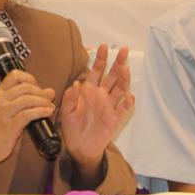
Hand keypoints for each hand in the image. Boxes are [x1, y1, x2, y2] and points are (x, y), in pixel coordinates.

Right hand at [0, 70, 55, 172]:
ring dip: (43, 102)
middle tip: (48, 100)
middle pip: (25, 87)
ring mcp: (4, 113)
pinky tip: (47, 113)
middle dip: (40, 92)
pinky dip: (41, 111)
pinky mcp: (9, 126)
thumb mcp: (11, 109)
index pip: (15, 75)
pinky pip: (28, 114)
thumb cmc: (0, 127)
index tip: (38, 88)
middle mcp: (0, 100)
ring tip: (50, 107)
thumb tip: (50, 91)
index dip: (30, 79)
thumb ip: (29, 99)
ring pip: (28, 99)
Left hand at [60, 44, 134, 169]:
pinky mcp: (114, 118)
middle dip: (117, 63)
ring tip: (125, 68)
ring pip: (120, 89)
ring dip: (123, 79)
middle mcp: (101, 96)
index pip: (96, 71)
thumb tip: (76, 84)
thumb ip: (70, 98)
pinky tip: (129, 96)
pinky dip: (128, 102)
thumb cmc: (72, 128)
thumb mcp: (66, 112)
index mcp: (89, 91)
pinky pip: (123, 109)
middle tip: (123, 50)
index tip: (102, 47)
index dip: (100, 59)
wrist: (79, 147)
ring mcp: (109, 106)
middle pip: (112, 76)